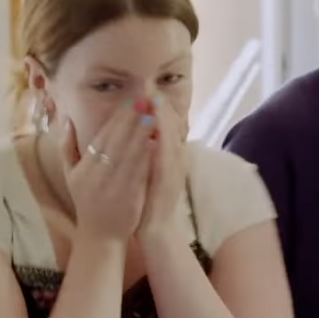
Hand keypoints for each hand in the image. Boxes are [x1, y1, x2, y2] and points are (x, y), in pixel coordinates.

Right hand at [62, 106, 155, 241]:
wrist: (99, 235)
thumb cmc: (86, 201)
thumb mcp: (71, 174)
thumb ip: (67, 146)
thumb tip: (66, 119)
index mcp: (85, 166)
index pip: (102, 136)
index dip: (118, 118)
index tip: (131, 100)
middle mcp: (97, 174)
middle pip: (115, 142)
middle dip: (131, 120)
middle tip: (144, 101)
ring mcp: (113, 186)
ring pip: (127, 156)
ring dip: (140, 135)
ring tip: (151, 117)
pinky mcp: (128, 198)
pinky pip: (137, 175)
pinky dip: (145, 158)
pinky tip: (154, 144)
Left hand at [137, 94, 189, 243]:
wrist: (158, 232)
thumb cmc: (150, 202)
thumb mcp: (149, 173)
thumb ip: (148, 153)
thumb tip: (142, 132)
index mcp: (170, 156)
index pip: (167, 125)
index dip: (159, 106)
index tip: (148, 88)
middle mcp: (176, 161)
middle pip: (170, 127)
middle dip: (160, 106)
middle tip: (150, 85)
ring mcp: (174, 172)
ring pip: (171, 139)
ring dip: (163, 119)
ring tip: (154, 99)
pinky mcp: (168, 184)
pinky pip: (165, 160)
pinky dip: (161, 143)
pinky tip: (153, 130)